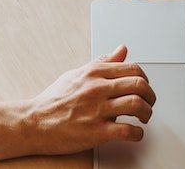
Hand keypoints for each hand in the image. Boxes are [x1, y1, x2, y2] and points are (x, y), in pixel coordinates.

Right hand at [20, 45, 155, 155]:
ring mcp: (97, 110)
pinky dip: (138, 134)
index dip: (144, 79)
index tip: (144, 87)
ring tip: (144, 117)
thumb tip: (121, 50)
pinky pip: (127, 131)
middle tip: (149, 103)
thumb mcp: (77, 74)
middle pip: (139, 85)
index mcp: (94, 73)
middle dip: (150, 95)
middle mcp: (97, 88)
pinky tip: (135, 133)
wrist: (34, 122)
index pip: (132, 68)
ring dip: (147, 113)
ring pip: (137, 105)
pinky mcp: (96, 132)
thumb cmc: (53, 100)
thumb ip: (103, 62)